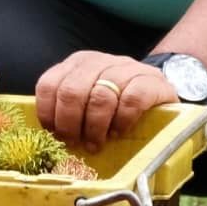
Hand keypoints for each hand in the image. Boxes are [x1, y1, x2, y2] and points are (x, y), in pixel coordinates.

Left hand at [36, 52, 175, 147]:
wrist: (158, 87)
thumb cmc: (117, 99)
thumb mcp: (89, 97)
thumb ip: (70, 107)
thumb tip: (49, 135)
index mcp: (76, 64)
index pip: (49, 84)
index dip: (47, 113)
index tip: (54, 134)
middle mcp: (98, 61)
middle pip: (72, 92)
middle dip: (69, 123)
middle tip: (75, 143)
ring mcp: (126, 68)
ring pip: (100, 97)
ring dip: (95, 127)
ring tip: (96, 144)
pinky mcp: (150, 81)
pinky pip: (131, 101)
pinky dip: (121, 121)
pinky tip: (118, 132)